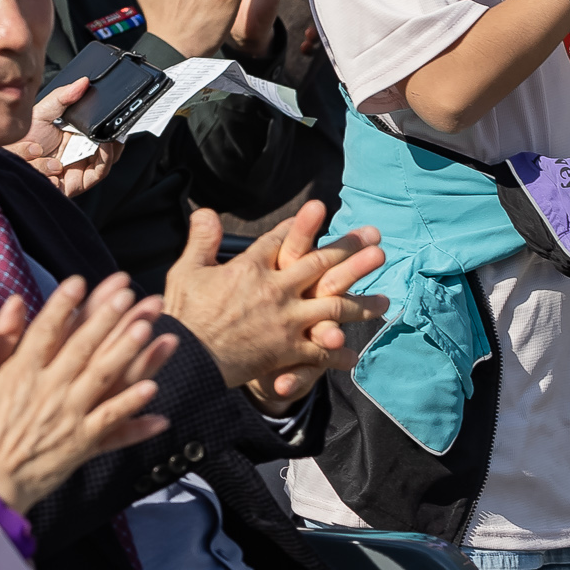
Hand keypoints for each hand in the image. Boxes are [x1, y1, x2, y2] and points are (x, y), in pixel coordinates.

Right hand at [0, 274, 178, 511]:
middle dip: (106, 318)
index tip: (78, 281)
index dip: (62, 305)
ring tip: (146, 328)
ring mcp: (69, 417)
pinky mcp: (82, 443)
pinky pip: (112, 421)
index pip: (44, 331)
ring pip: (103, 378)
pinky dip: (132, 406)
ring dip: (126, 352)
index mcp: (20, 374)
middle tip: (126, 293)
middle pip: (82, 347)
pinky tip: (154, 388)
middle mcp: (48, 391)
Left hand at [9, 76, 122, 196]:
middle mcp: (80, 152)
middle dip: (118, 135)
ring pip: (108, 158)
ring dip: (111, 146)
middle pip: (109, 146)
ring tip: (112, 133)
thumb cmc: (22, 141)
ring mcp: (81, 167)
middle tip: (122, 123)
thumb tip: (83, 82)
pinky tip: (103, 145)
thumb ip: (63, 97)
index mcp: (74, 136)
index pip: (101, 131)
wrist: (9, 160)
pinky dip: (105, 158)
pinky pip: (99, 172)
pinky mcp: (79, 182)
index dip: (113, 124)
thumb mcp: (44, 112)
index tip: (120, 112)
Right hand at [161, 205, 388, 394]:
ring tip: (386, 300)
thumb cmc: (183, 317)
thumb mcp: (187, 272)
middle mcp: (275, 290)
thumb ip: (201, 240)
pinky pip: (319, 352)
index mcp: (250, 268)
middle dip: (351, 250)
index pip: (282, 240)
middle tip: (376, 239)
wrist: (187, 361)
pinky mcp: (286, 350)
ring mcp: (285, 321)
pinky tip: (353, 354)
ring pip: (333, 308)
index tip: (320, 209)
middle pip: (320, 264)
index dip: (301, 224)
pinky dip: (337, 355)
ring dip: (361, 303)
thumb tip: (206, 211)